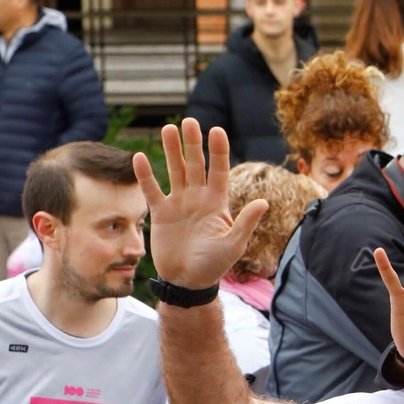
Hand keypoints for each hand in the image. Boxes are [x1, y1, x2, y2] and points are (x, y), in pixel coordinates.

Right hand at [135, 120, 266, 290]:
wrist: (188, 281)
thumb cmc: (215, 265)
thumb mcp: (234, 244)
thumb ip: (246, 222)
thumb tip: (264, 202)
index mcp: (218, 203)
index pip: (220, 171)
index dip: (218, 151)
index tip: (217, 130)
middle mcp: (198, 198)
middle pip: (196, 165)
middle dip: (193, 144)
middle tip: (189, 121)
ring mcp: (179, 203)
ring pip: (174, 171)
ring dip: (171, 151)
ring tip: (168, 128)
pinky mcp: (161, 213)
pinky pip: (152, 190)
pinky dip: (145, 175)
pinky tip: (139, 157)